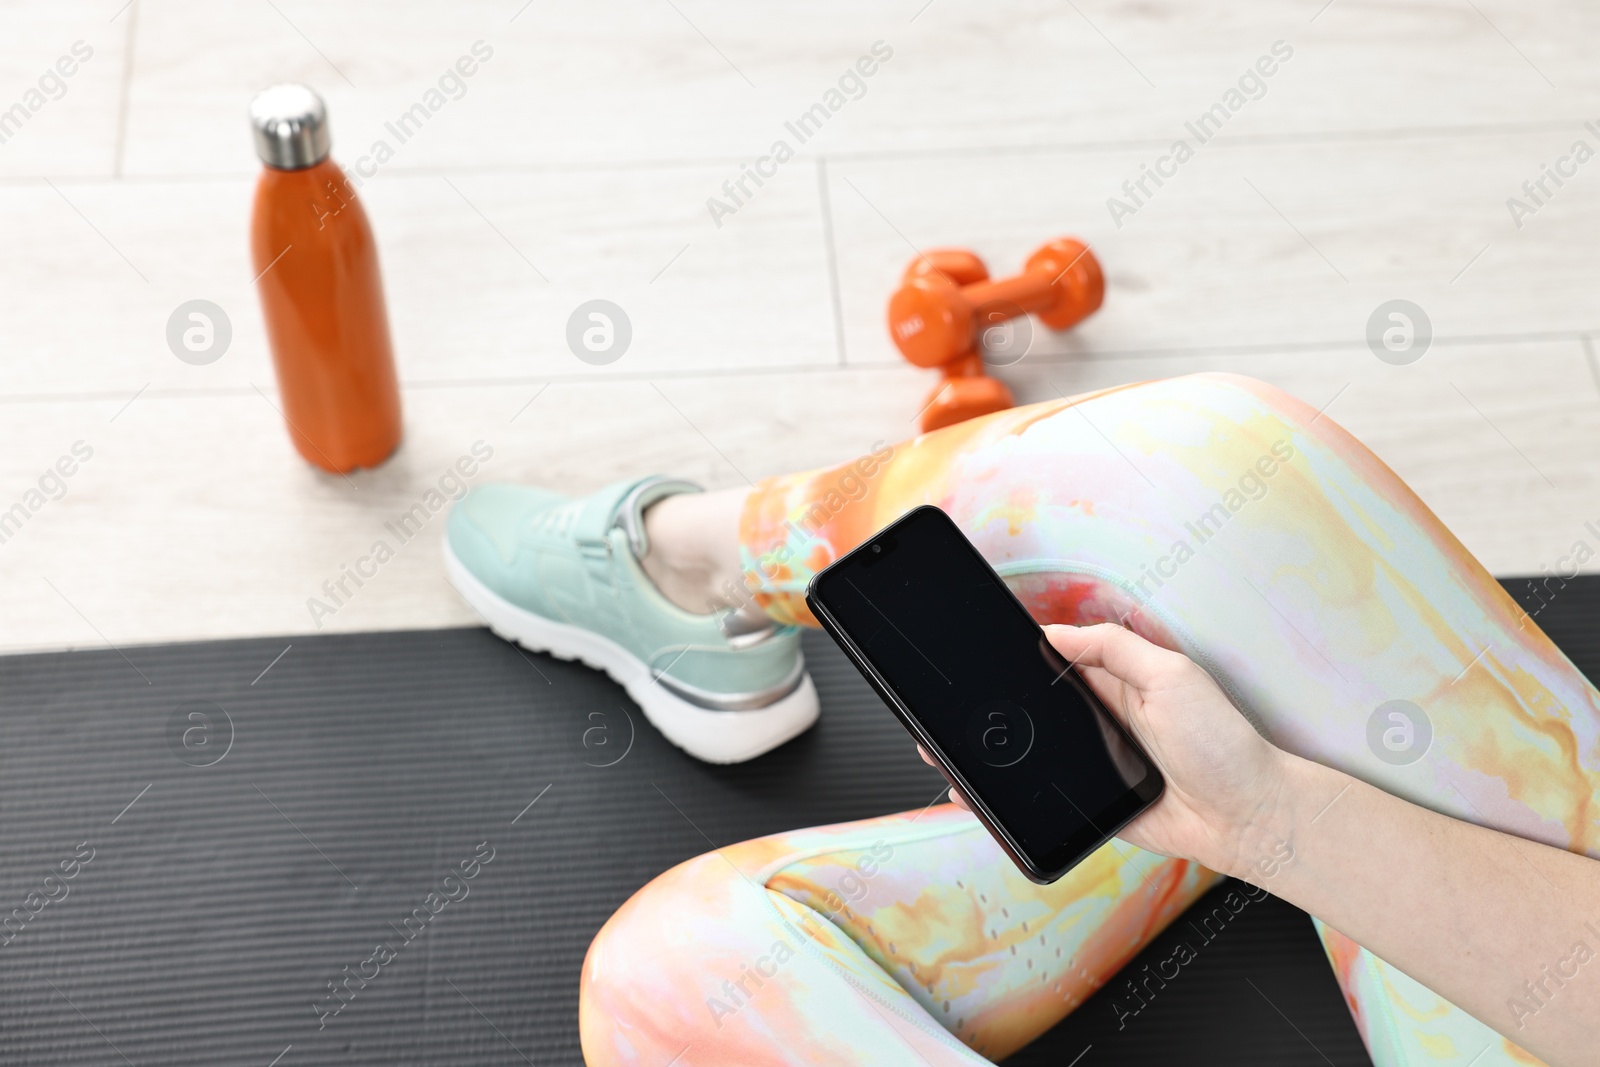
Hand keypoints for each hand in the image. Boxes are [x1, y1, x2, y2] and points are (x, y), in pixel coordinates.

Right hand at [923, 623, 1290, 876]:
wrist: (1246, 817)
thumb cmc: (1222, 743)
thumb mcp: (1172, 675)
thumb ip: (1114, 648)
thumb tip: (1054, 633)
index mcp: (1114, 682)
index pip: (1052, 661)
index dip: (1014, 657)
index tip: (975, 654)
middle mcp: (1098, 720)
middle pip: (1031, 710)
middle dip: (989, 710)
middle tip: (945, 712)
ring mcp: (1092, 764)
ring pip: (1030, 756)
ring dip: (991, 756)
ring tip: (944, 753)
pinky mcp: (1090, 805)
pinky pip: (1042, 799)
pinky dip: (1009, 799)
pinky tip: (976, 798)